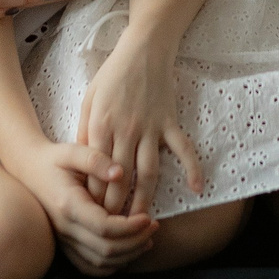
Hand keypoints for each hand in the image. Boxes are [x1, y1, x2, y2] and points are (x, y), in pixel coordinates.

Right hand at [23, 143, 158, 276]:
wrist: (28, 171)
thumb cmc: (54, 159)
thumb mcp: (72, 150)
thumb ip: (95, 159)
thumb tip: (119, 172)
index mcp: (68, 205)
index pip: (104, 227)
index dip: (131, 227)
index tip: (150, 217)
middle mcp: (65, 228)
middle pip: (105, 250)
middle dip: (135, 242)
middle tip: (154, 226)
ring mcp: (63, 240)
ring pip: (99, 263)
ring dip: (127, 256)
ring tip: (147, 238)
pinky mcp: (65, 245)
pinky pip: (89, 266)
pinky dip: (111, 265)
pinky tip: (128, 250)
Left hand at [77, 32, 204, 218]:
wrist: (143, 48)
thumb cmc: (113, 74)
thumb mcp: (90, 99)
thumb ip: (85, 131)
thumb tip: (82, 163)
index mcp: (101, 126)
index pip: (95, 171)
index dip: (93, 196)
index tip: (91, 215)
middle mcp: (125, 131)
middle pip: (119, 179)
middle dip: (114, 207)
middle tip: (112, 229)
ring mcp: (150, 128)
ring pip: (147, 173)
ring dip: (144, 200)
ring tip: (140, 223)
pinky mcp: (169, 122)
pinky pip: (183, 149)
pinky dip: (192, 168)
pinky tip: (196, 189)